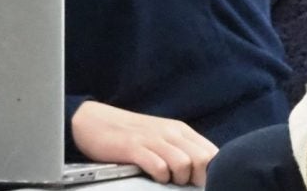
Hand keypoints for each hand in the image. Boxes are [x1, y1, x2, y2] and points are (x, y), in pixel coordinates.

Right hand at [70, 100, 216, 185]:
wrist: (94, 121)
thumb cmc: (131, 134)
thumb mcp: (161, 138)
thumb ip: (181, 150)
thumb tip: (202, 174)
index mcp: (180, 130)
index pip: (211, 153)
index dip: (212, 173)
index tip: (201, 184)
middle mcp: (170, 132)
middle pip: (202, 160)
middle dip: (197, 179)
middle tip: (182, 184)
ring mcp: (153, 139)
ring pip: (184, 164)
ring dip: (178, 179)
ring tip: (166, 180)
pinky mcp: (134, 147)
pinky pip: (158, 166)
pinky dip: (159, 177)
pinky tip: (152, 177)